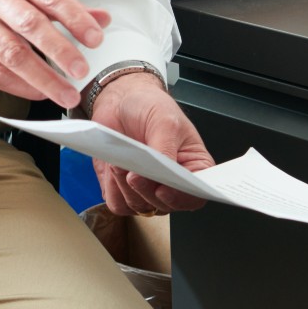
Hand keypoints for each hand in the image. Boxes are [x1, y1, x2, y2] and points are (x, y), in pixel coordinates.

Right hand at [0, 0, 107, 109]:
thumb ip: (64, 5)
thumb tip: (102, 19)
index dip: (75, 18)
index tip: (95, 39)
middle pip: (30, 25)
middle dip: (60, 50)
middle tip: (82, 71)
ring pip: (12, 53)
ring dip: (43, 77)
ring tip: (66, 93)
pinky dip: (19, 86)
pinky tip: (39, 93)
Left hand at [88, 73, 212, 215]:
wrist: (121, 101)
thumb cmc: (150, 107)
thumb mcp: (165, 122)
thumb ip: (166, 150)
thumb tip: (161, 175)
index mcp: (192, 168)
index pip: (195, 196)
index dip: (181, 199)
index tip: (162, 189)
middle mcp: (171, 184)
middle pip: (164, 205)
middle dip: (146, 188)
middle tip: (135, 169)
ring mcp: (147, 190)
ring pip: (139, 207)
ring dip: (126, 187)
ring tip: (121, 162)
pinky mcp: (123, 191)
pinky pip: (118, 204)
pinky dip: (113, 188)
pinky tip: (113, 167)